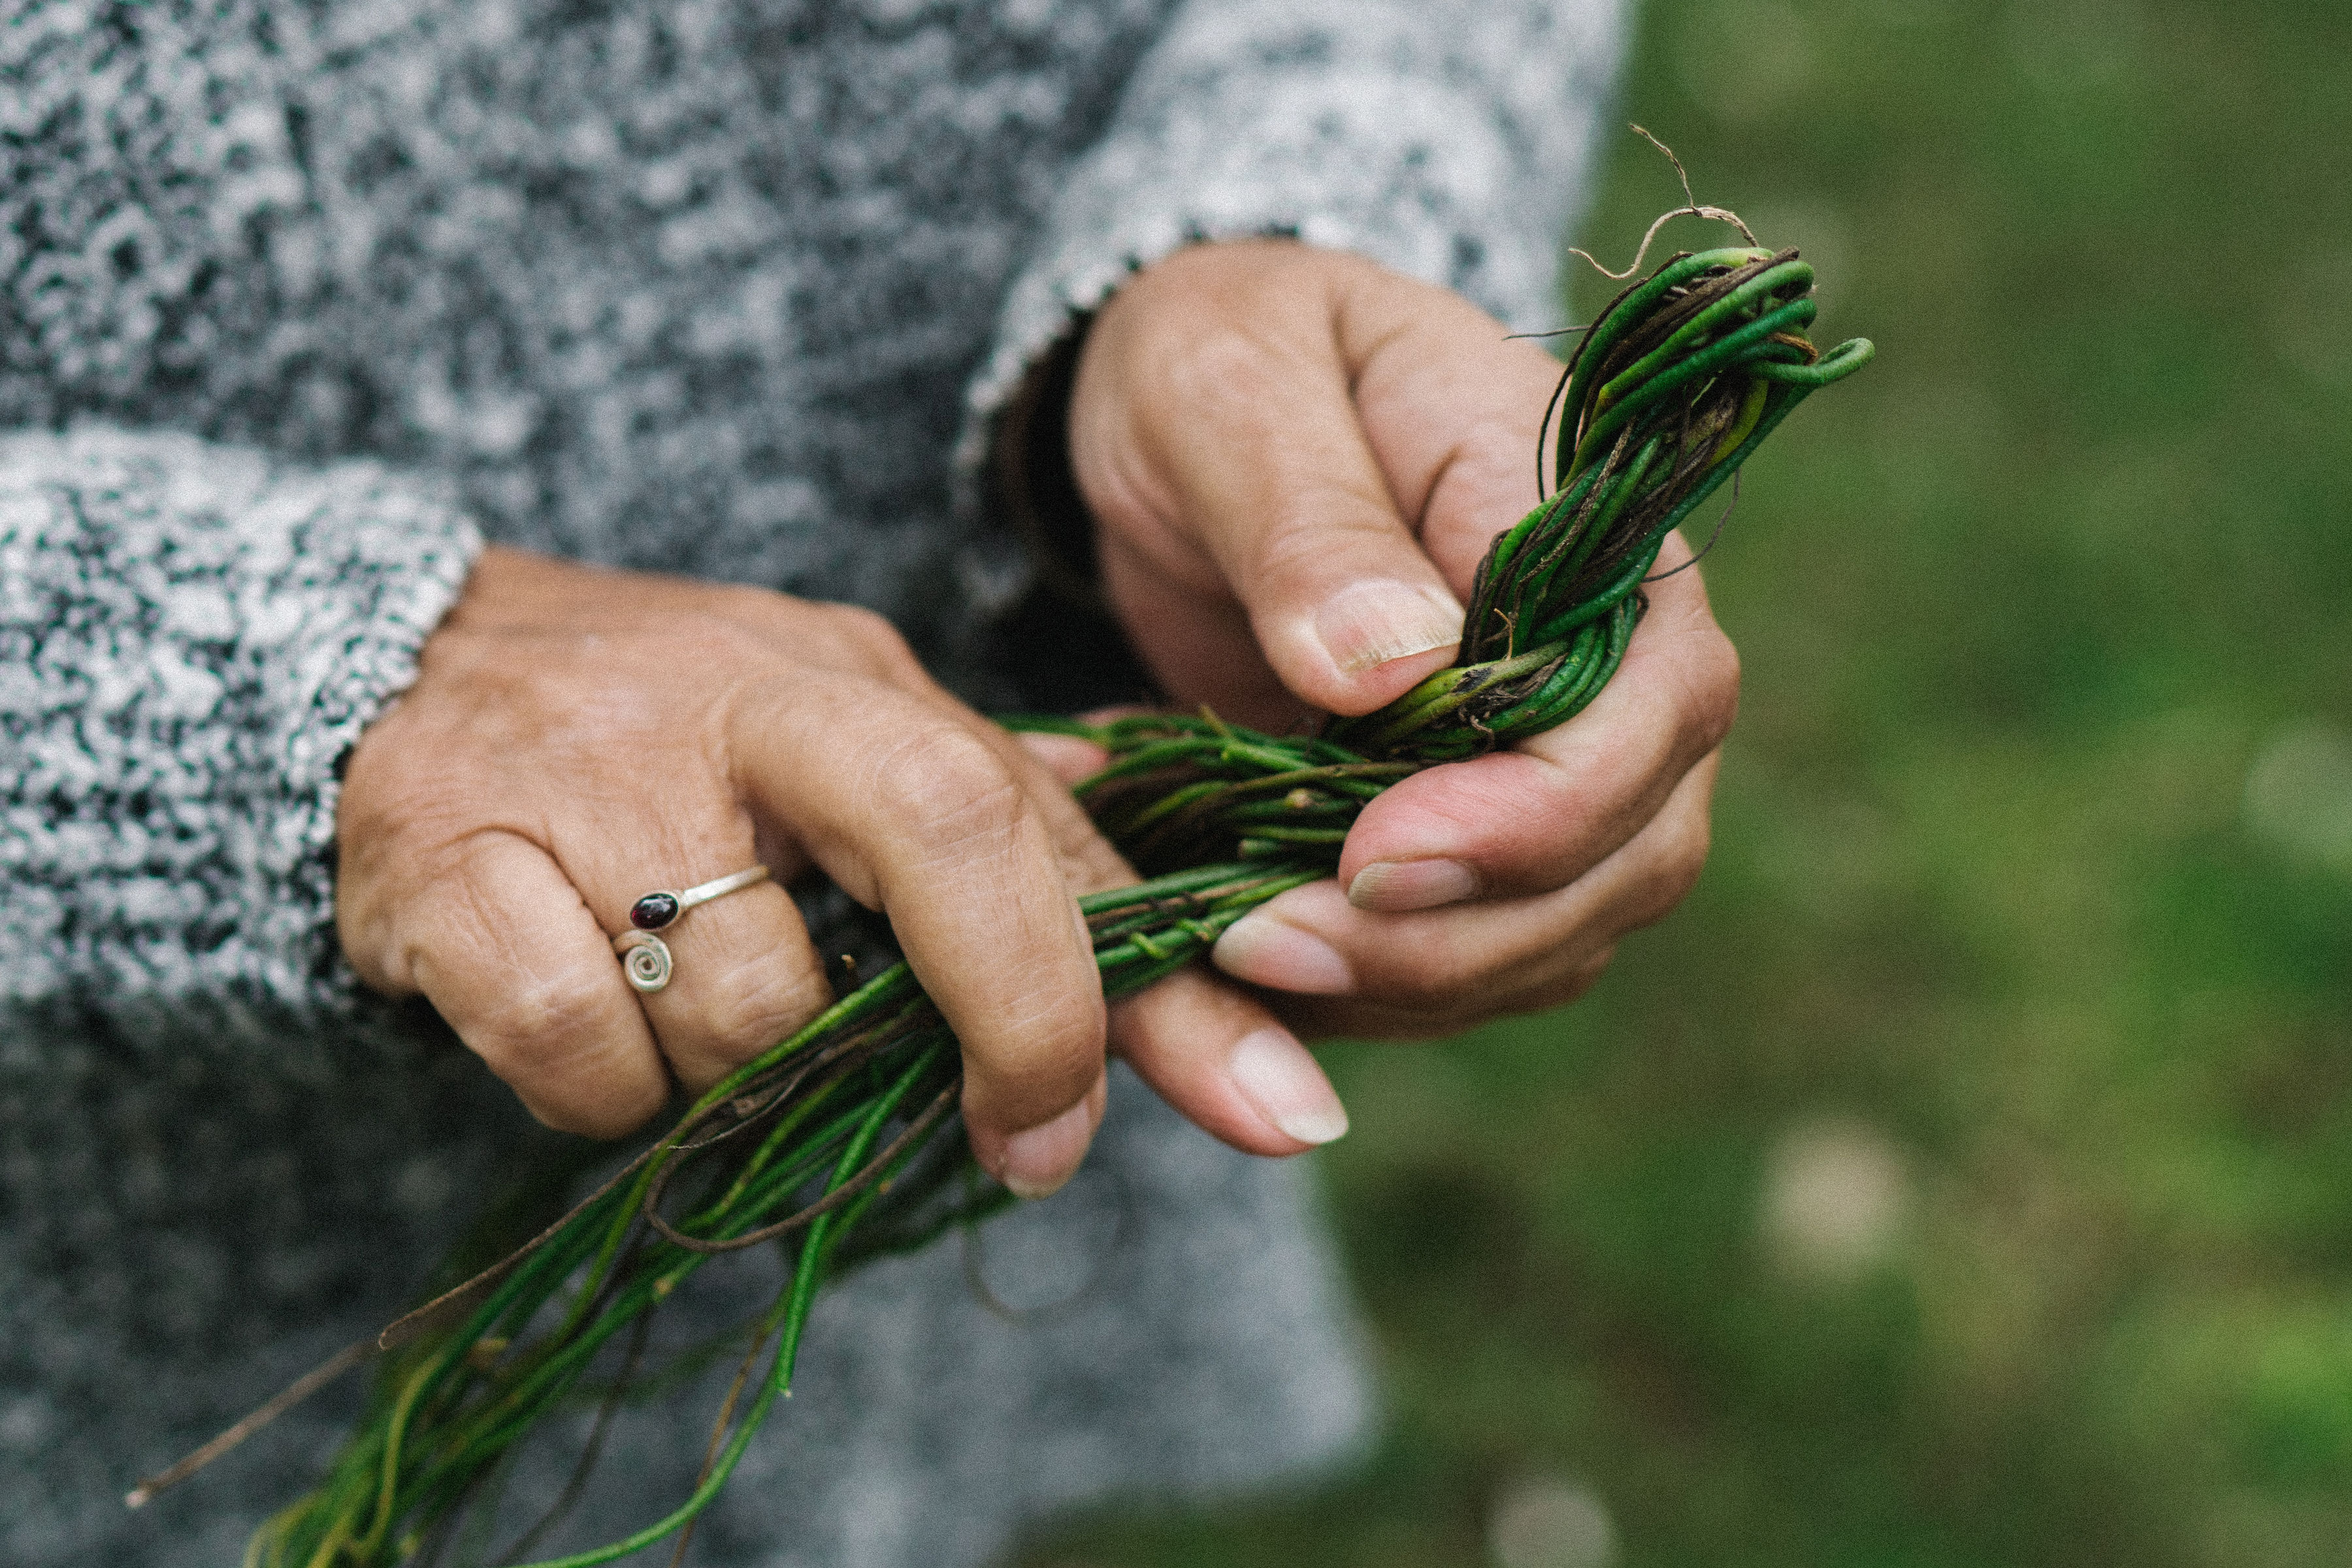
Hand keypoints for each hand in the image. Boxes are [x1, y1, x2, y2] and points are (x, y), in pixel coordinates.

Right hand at [336, 547, 1347, 1195]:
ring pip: (746, 1010)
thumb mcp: (849, 762)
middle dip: (1015, 1016)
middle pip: (943, 839)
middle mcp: (738, 699)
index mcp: (853, 681)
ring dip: (741, 1075)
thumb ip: (1020, 856)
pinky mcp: (445, 856)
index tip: (1256, 1111)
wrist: (391, 670)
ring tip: (692, 1014)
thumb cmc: (663, 746)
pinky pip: (582, 1051)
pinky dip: (602, 1090)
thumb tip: (1215, 956)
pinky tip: (591, 1027)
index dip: (1141, 984)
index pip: (1035, 815)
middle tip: (1019, 1140)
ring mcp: (588, 771)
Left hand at [1065, 240, 1740, 1036]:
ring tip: (1241, 960)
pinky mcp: (1479, 823)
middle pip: (1627, 853)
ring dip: (1413, 980)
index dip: (1533, 815)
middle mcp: (1616, 657)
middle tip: (1268, 944)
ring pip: (1561, 929)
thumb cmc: (1231, 352)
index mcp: (1597, 522)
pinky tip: (1249, 963)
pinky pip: (1474, 946)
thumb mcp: (1233, 381)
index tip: (1371, 857)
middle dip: (1461, 931)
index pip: (1646, 708)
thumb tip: (1388, 673)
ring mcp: (1560, 753)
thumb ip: (1308, 514)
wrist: (1201, 401)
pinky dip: (1373, 983)